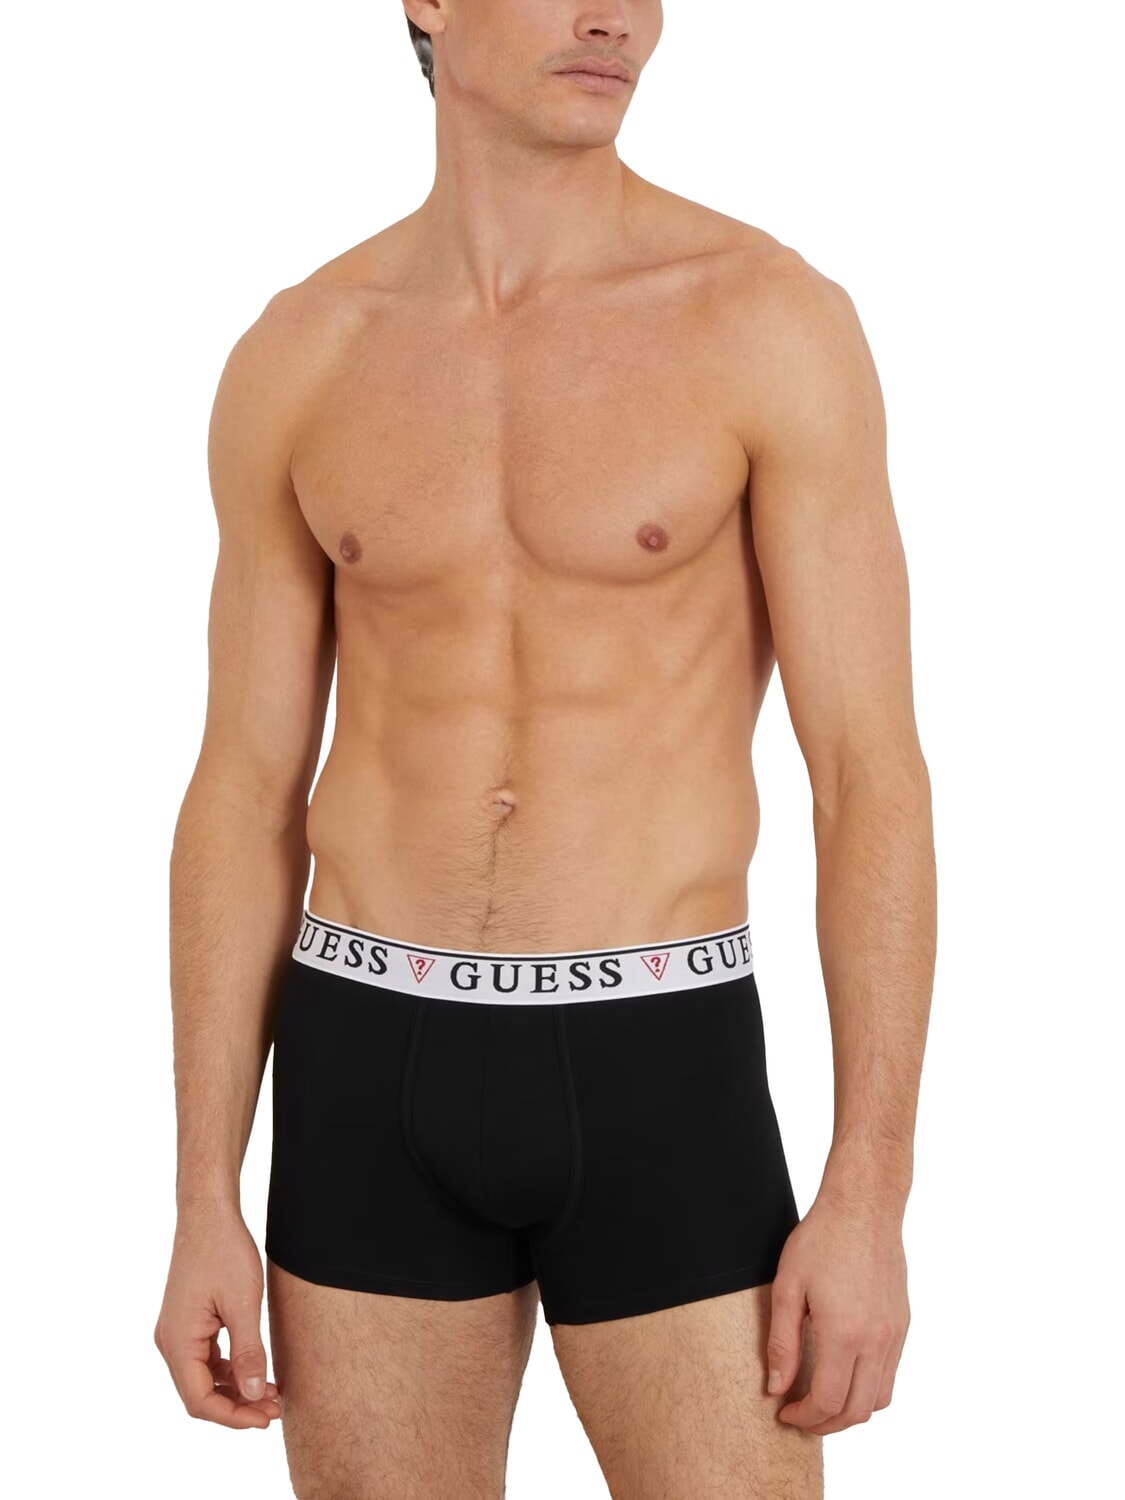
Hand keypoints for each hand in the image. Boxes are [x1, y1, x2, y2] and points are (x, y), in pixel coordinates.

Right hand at [154, 1208, 280, 1428]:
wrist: (208, 1214)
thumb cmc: (224, 1252)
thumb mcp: (244, 1304)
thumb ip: (248, 1353)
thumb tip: (254, 1396)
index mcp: (177, 1341)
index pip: (199, 1400)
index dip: (233, 1416)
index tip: (265, 1419)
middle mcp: (169, 1341)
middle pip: (198, 1393)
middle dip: (236, 1405)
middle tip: (274, 1409)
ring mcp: (176, 1331)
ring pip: (202, 1377)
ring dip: (234, 1388)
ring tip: (270, 1392)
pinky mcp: (187, 1321)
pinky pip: (204, 1358)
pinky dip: (228, 1369)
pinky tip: (254, 1369)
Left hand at [765, 1190, 909, 1434]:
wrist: (863, 1209)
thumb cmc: (822, 1240)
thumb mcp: (787, 1288)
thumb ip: (782, 1343)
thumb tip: (777, 1387)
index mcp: (844, 1334)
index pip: (828, 1402)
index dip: (804, 1418)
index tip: (785, 1413)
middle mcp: (875, 1341)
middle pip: (856, 1411)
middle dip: (825, 1424)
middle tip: (800, 1415)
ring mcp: (894, 1335)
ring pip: (879, 1400)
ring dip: (850, 1410)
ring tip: (822, 1400)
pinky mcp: (902, 1325)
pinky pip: (890, 1375)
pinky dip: (868, 1388)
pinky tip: (844, 1373)